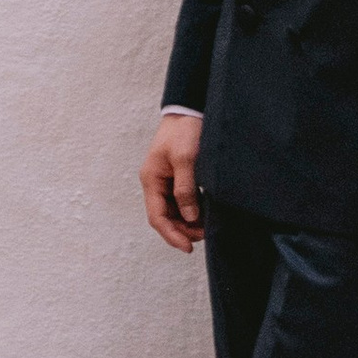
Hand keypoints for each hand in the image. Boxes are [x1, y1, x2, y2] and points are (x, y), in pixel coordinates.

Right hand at [140, 114, 206, 250]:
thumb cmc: (185, 130)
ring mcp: (166, 180)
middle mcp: (156, 183)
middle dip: (182, 230)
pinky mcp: (177, 176)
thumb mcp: (186, 159)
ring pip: (174, 211)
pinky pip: (182, 200)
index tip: (188, 247)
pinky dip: (192, 210)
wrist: (189, 109)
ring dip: (188, 222)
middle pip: (165, 217)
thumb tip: (189, 217)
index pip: (157, 217)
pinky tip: (205, 214)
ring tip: (206, 227)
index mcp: (151, 179)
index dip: (172, 235)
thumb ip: (185, 189)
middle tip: (204, 236)